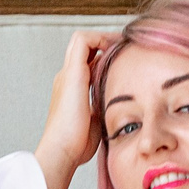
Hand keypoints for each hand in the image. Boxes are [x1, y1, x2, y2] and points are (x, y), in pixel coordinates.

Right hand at [36, 28, 118, 188]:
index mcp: (71, 90)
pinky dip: (99, 37)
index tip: (124, 60)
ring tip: (122, 43)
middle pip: (84, 48)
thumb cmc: (77, 145)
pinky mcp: (72, 72)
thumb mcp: (96, 122)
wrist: (62, 150)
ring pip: (82, 40)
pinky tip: (116, 46)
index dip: (104, 57)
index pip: (87, 64)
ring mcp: (67, 73)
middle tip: (126, 48)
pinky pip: (83, 40)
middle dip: (105, 44)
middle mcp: (67, 78)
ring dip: (103, 38)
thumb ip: (103, 111)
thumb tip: (121, 111)